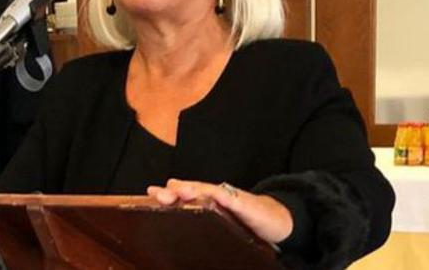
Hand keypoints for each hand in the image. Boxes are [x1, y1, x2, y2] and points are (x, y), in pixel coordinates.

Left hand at [147, 178, 292, 243]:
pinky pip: (234, 199)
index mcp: (209, 203)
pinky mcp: (247, 205)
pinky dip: (224, 196)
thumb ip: (202, 224)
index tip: (151, 192)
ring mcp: (232, 199)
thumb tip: (179, 239)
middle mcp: (218, 197)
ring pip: (210, 191)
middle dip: (175, 190)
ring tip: (179, 189)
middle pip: (193, 190)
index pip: (186, 195)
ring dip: (194, 188)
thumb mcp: (220, 224)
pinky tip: (214, 195)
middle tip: (158, 193)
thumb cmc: (246, 223)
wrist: (277, 218)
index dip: (169, 193)